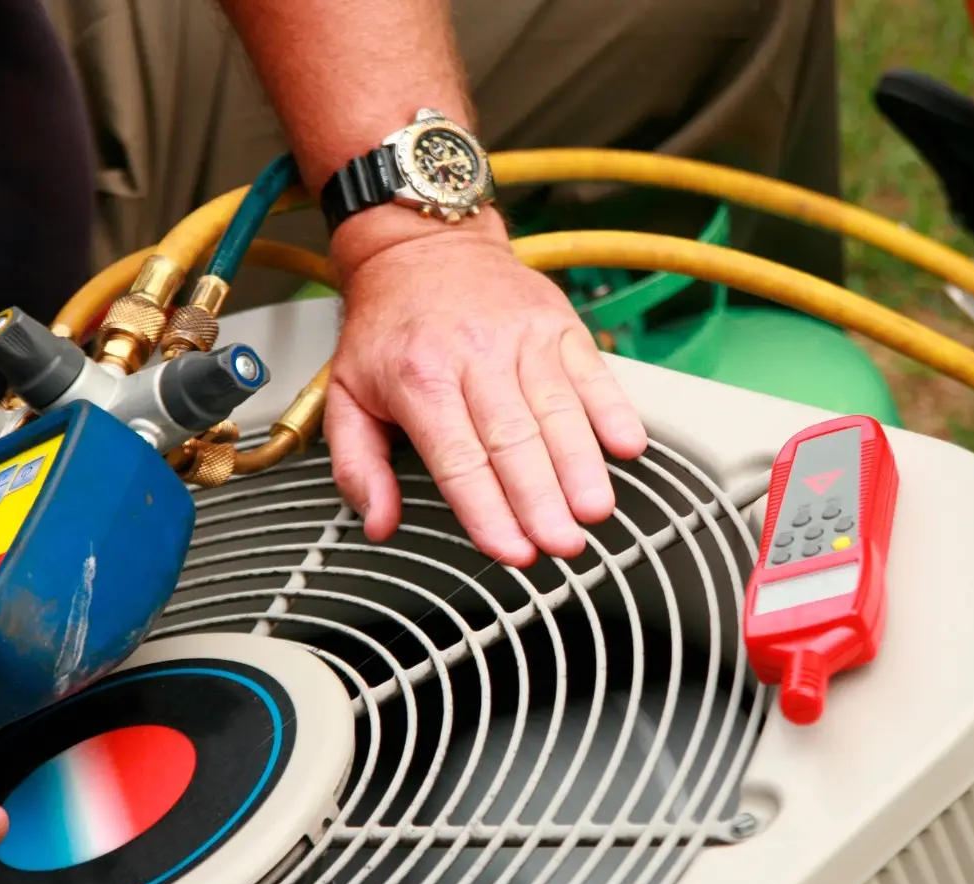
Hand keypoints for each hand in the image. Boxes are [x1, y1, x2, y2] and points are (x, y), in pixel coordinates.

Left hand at [324, 209, 647, 566]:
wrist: (420, 243)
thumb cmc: (388, 325)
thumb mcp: (345, 391)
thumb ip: (358, 464)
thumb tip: (377, 521)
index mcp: (419, 378)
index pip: (459, 458)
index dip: (488, 510)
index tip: (511, 550)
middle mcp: (475, 355)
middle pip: (515, 440)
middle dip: (542, 500)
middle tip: (562, 544)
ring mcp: (522, 338)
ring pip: (559, 411)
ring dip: (582, 466)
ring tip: (595, 510)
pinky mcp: (558, 324)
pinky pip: (592, 371)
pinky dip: (614, 409)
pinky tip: (627, 446)